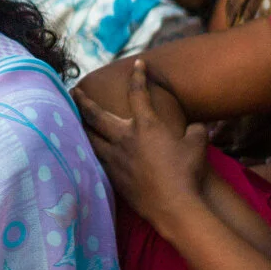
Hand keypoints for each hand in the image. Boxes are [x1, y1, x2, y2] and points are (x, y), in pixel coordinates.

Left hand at [76, 59, 208, 233]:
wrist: (174, 205)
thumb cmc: (187, 172)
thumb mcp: (197, 145)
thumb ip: (196, 131)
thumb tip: (199, 126)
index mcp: (146, 125)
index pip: (138, 93)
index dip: (139, 76)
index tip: (137, 63)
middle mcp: (124, 137)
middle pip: (96, 114)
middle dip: (83, 100)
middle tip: (73, 91)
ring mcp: (115, 158)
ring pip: (89, 137)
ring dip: (80, 126)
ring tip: (71, 120)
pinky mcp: (112, 177)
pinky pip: (94, 159)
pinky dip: (87, 152)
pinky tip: (85, 151)